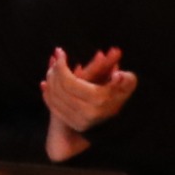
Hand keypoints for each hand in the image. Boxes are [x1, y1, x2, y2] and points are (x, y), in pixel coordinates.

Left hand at [38, 46, 137, 160]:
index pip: (69, 81)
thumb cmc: (121, 94)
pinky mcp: (70, 122)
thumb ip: (125, 78)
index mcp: (98, 100)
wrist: (115, 119)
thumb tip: (117, 75)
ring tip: (52, 68)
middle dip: (54, 70)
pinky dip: (47, 93)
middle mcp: (86, 112)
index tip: (60, 52)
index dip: (61, 65)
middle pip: (59, 88)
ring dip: (50, 79)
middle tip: (56, 57)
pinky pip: (52, 106)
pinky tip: (46, 83)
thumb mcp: (127, 84)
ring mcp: (77, 119)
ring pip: (53, 96)